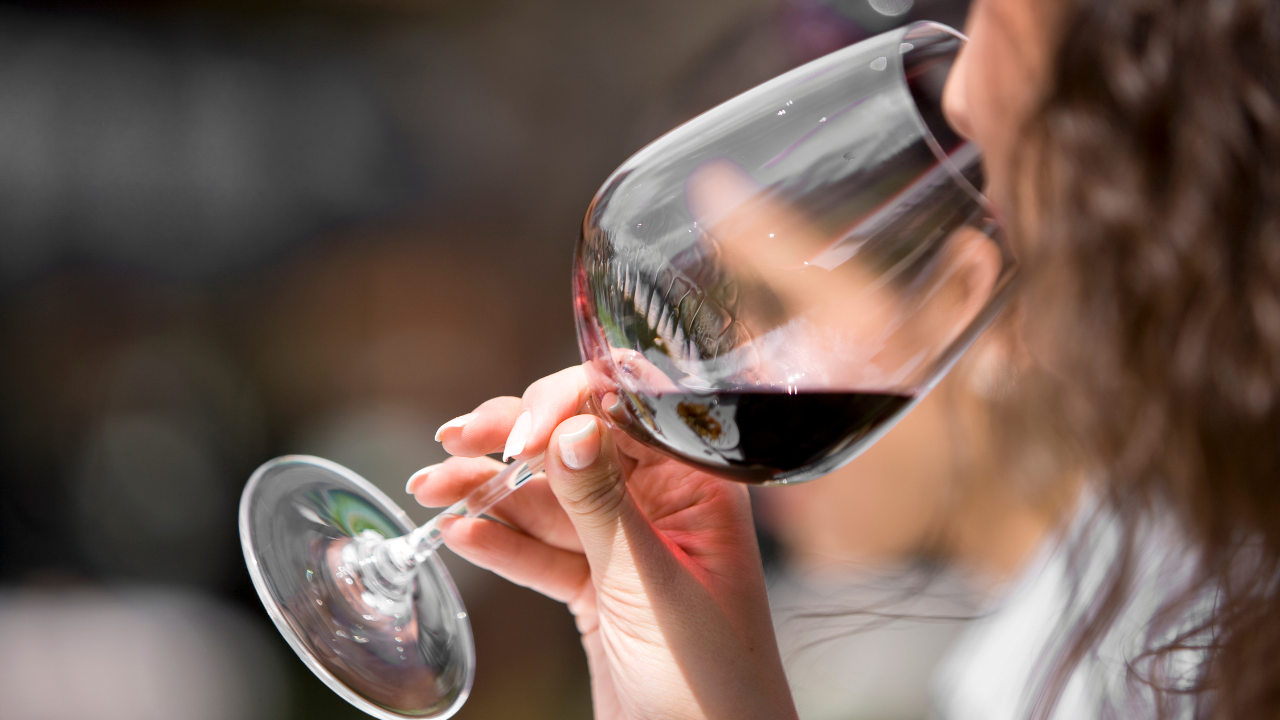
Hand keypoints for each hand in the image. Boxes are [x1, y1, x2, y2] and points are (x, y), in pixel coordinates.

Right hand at [410, 366, 797, 719]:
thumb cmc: (709, 678)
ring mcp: (628, 547)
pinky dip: (502, 545)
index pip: (626, 413)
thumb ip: (602, 502)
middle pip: (577, 449)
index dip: (564, 406)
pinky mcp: (599, 589)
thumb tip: (567, 424)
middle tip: (451, 442)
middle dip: (510, 443)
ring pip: (550, 502)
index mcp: (699, 485)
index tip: (514, 434)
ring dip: (489, 493)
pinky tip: (460, 533)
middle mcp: (664, 506)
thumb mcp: (646, 580)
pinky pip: (543, 554)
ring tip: (428, 488)